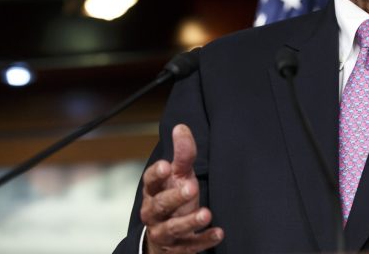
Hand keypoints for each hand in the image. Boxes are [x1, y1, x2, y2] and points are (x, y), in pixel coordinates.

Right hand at [140, 124, 223, 253]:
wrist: (166, 238)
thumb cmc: (173, 199)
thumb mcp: (179, 176)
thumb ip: (182, 155)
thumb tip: (181, 127)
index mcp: (153, 192)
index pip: (150, 182)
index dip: (156, 175)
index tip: (166, 166)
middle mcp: (154, 213)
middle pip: (159, 205)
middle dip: (174, 197)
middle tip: (192, 187)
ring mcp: (164, 232)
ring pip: (172, 228)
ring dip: (189, 221)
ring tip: (206, 213)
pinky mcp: (178, 248)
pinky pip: (190, 246)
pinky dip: (204, 240)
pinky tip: (219, 232)